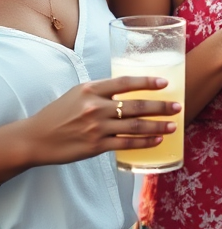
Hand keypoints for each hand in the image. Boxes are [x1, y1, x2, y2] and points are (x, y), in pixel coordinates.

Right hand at [25, 75, 179, 165]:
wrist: (35, 138)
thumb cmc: (59, 114)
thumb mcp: (78, 93)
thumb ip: (102, 91)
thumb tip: (130, 89)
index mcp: (91, 89)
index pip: (126, 82)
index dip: (148, 82)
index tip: (165, 83)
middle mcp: (95, 107)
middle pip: (136, 105)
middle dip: (161, 106)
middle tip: (178, 106)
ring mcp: (96, 127)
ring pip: (135, 125)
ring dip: (158, 125)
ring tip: (173, 125)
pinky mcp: (95, 146)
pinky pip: (126, 143)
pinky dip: (144, 142)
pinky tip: (157, 140)